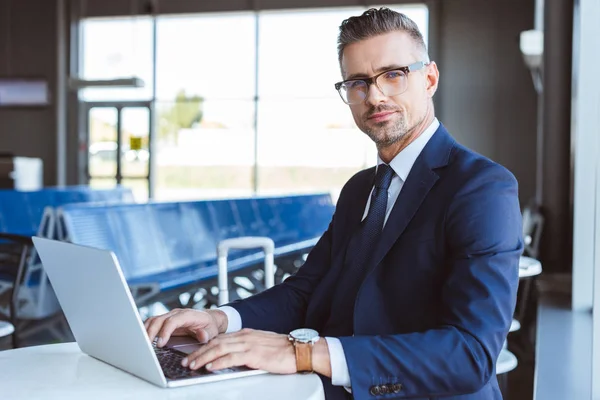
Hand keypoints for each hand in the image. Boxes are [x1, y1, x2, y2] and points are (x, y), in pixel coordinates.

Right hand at [144, 308, 227, 346]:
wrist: (210, 320)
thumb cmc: (210, 326)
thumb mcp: (212, 331)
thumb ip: (206, 334)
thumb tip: (201, 335)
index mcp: (187, 315)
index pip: (172, 321)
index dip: (164, 332)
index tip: (160, 343)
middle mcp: (176, 313)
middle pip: (159, 319)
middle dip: (151, 332)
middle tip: (146, 346)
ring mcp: (170, 316)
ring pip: (153, 320)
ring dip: (146, 330)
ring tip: (141, 344)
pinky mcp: (166, 320)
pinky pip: (153, 323)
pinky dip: (146, 329)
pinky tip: (143, 339)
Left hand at [181, 328, 296, 373]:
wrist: (299, 349)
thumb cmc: (284, 350)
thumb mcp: (261, 347)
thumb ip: (247, 350)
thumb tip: (234, 358)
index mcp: (246, 334)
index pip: (220, 339)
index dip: (204, 347)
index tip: (193, 355)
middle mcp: (245, 337)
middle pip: (215, 343)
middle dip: (198, 353)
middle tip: (186, 361)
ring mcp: (249, 344)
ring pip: (219, 349)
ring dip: (203, 358)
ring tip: (192, 365)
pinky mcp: (254, 354)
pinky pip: (231, 357)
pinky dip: (218, 362)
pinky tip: (210, 367)